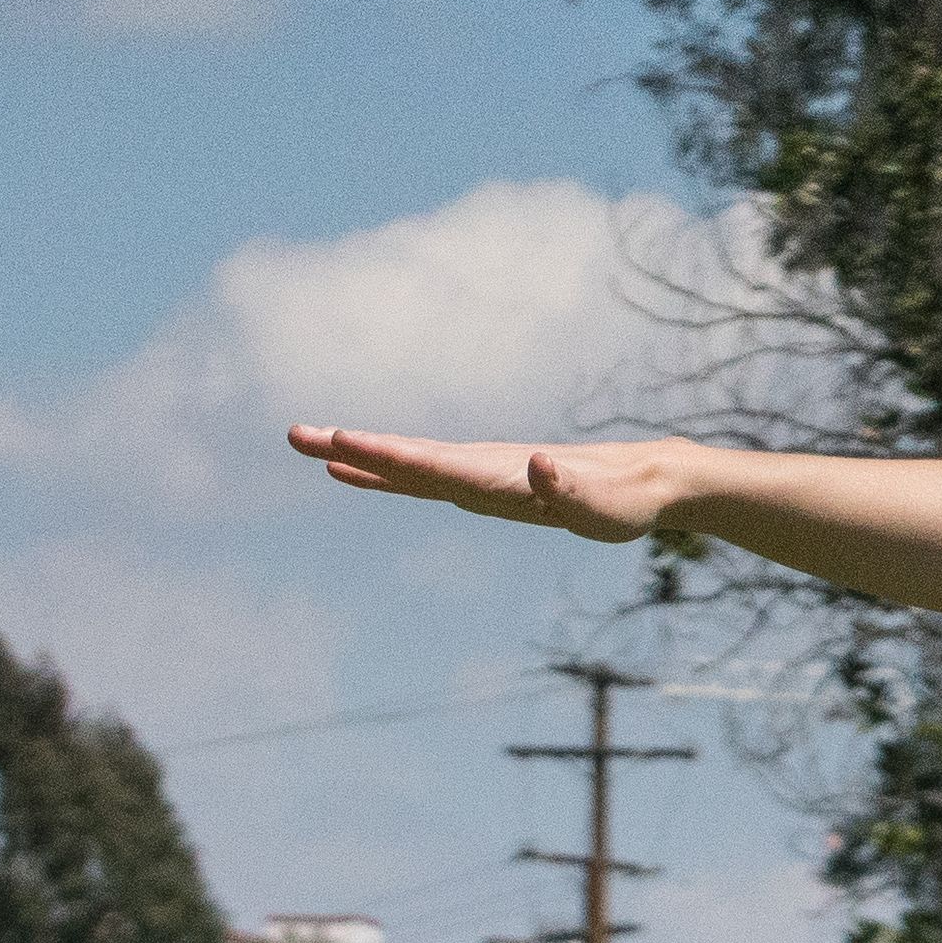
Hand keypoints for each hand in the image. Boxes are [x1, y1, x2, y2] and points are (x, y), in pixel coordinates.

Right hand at [286, 424, 696, 539]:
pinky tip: (350, 473)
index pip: (433, 466)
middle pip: (407, 459)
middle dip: (354, 449)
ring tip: (307, 447)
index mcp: (499, 476)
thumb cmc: (627, 502)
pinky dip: (384, 473)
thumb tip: (541, 465)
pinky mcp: (483, 483)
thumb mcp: (605, 507)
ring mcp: (478, 475)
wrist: (645, 481)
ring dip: (358, 458)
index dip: (386, 458)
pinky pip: (424, 476)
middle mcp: (480, 470)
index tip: (340, 442)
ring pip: (408, 465)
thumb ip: (572, 490)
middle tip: (296, 434)